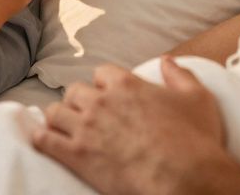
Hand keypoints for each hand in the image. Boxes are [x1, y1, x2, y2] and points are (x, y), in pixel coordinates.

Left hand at [32, 58, 239, 194]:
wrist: (185, 178)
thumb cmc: (195, 141)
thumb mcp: (198, 99)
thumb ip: (180, 75)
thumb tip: (167, 60)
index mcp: (126, 84)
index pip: (100, 73)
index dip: (103, 84)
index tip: (107, 94)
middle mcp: (101, 101)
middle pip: (75, 91)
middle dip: (79, 101)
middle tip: (86, 114)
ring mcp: (86, 127)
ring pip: (56, 112)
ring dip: (60, 119)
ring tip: (64, 127)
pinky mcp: (77, 154)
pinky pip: (45, 140)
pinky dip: (42, 138)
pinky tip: (43, 140)